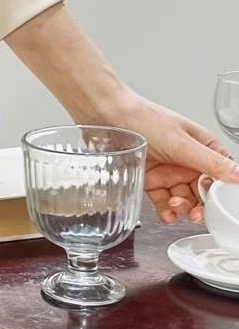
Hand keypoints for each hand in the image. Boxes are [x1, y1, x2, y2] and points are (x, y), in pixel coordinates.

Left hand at [101, 89, 238, 225]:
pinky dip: (166, 209)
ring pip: (183, 197)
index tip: (215, 204)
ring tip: (176, 208)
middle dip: (201, 205)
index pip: (221, 174)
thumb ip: (210, 162)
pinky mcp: (149, 178)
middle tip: (195, 214)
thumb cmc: (142, 118)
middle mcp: (186, 159)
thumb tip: (238, 175)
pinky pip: (162, 200)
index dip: (219, 191)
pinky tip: (167, 214)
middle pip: (202, 191)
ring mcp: (168, 169)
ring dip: (183, 208)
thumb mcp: (181, 143)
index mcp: (202, 146)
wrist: (104, 114)